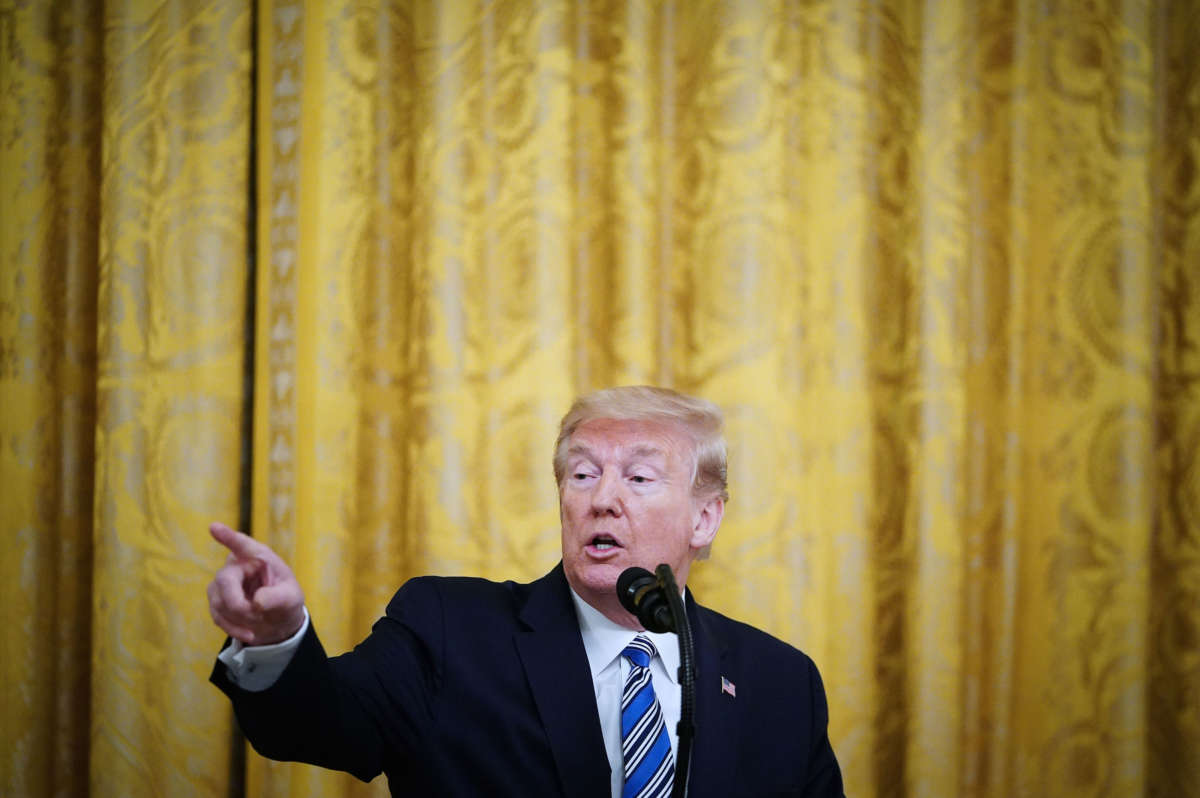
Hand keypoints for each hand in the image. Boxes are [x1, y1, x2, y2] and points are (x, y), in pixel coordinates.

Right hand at [206, 521, 305, 645]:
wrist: (277, 622)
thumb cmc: (286, 601)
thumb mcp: (291, 598)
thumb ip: (278, 597)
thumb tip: (256, 602)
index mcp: (259, 557)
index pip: (242, 544)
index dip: (228, 537)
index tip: (214, 527)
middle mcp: (238, 565)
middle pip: (224, 579)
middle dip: (237, 603)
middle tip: (254, 615)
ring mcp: (224, 582)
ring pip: (218, 600)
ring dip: (238, 618)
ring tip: (258, 624)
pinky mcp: (217, 600)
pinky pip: (217, 615)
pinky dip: (232, 627)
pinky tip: (249, 634)